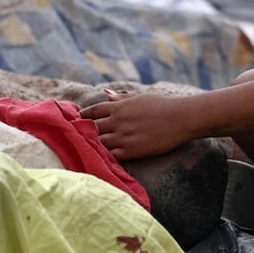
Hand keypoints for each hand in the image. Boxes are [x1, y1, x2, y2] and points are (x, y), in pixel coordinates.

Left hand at [80, 91, 194, 159]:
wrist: (181, 118)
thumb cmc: (163, 105)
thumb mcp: (141, 97)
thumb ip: (122, 98)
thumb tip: (107, 93)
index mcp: (119, 107)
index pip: (93, 111)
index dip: (82, 115)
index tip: (76, 119)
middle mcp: (117, 121)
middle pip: (91, 127)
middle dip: (81, 131)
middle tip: (72, 136)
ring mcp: (123, 137)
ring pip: (97, 143)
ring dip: (89, 145)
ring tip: (81, 149)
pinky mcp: (131, 151)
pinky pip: (110, 156)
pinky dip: (102, 156)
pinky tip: (97, 158)